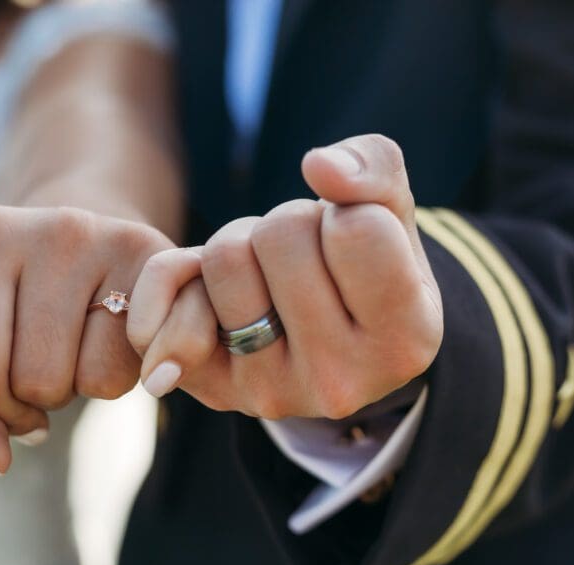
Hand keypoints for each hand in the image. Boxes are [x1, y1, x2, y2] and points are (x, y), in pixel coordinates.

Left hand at [0, 205, 173, 473]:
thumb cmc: (24, 318)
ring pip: (94, 382)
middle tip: (55, 353)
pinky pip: (151, 367)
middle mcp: (53, 227)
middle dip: (42, 393)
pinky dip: (146, 376)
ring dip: (88, 386)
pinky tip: (137, 349)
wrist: (98, 253)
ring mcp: (117, 242)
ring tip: (89, 342)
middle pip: (35, 382)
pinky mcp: (169, 264)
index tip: (7, 379)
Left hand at [127, 134, 442, 419]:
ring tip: (270, 276)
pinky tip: (216, 292)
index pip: (357, 229)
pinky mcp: (207, 385)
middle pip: (281, 236)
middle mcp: (339, 380)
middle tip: (306, 258)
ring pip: (225, 256)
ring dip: (242, 243)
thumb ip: (376, 169)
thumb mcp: (394, 216)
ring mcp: (269, 391)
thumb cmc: (364, 271)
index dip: (349, 210)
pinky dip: (184, 271)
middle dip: (291, 224)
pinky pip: (169, 287)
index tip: (354, 241)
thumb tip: (318, 164)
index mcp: (404, 341)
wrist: (322, 346)